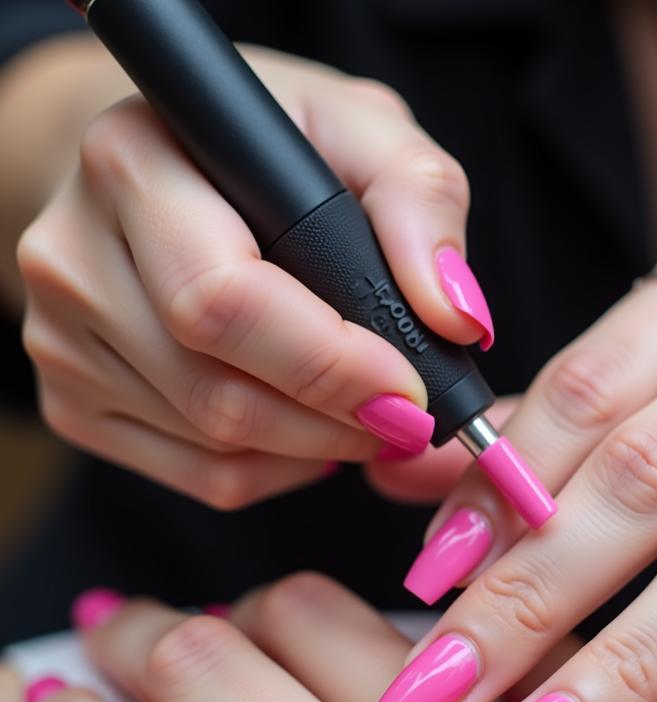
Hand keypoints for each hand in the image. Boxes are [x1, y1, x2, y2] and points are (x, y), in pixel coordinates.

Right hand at [14, 42, 492, 507]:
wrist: (166, 167)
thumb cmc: (270, 147)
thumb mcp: (361, 131)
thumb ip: (418, 201)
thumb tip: (457, 319)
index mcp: (134, 164)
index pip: (224, 303)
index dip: (330, 367)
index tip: (412, 394)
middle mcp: (73, 257)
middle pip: (219, 395)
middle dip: (338, 424)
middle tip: (407, 419)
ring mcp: (61, 340)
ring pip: (217, 449)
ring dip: (318, 448)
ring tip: (363, 409)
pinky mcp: (75, 402)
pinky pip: (204, 477)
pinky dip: (279, 469)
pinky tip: (307, 425)